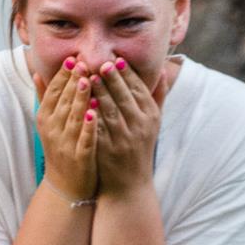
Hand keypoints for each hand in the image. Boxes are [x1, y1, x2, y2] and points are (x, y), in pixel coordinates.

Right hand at [36, 57, 97, 200]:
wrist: (65, 186)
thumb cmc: (60, 148)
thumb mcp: (48, 122)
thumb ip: (44, 97)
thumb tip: (35, 71)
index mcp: (45, 118)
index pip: (54, 92)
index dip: (63, 75)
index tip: (73, 57)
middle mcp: (52, 129)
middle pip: (63, 101)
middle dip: (73, 81)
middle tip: (83, 62)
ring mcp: (65, 144)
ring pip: (73, 117)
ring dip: (80, 99)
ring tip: (88, 81)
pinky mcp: (80, 158)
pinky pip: (84, 139)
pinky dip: (89, 127)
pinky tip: (95, 114)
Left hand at [92, 55, 169, 195]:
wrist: (129, 185)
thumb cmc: (140, 148)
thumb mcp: (154, 123)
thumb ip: (157, 95)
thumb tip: (161, 68)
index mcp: (150, 117)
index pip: (138, 90)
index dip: (127, 74)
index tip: (116, 59)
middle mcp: (139, 127)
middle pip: (124, 97)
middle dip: (112, 79)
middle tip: (101, 62)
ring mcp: (123, 139)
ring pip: (110, 110)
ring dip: (99, 92)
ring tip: (87, 76)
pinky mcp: (107, 149)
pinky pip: (98, 128)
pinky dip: (91, 114)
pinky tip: (82, 102)